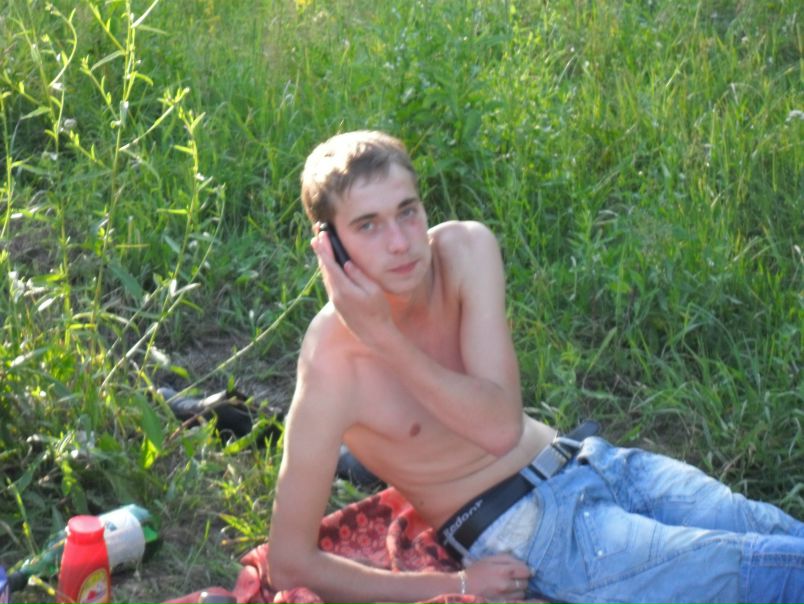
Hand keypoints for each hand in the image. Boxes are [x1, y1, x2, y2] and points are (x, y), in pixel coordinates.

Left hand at [311, 230, 392, 348]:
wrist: (375, 334)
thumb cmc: (378, 311)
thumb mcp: (373, 291)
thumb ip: (359, 275)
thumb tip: (347, 263)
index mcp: (344, 289)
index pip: (330, 264)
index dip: (325, 249)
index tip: (321, 236)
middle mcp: (336, 294)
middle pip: (325, 269)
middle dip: (321, 252)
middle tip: (317, 236)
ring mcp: (335, 300)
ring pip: (326, 276)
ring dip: (323, 261)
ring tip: (320, 247)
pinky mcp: (338, 304)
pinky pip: (330, 283)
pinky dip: (327, 271)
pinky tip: (329, 266)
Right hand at [463, 554, 531, 601]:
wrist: (463, 587)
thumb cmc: (476, 570)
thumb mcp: (490, 559)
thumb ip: (509, 559)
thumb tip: (527, 566)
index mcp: (504, 571)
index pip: (526, 571)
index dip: (524, 570)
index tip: (519, 570)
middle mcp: (506, 585)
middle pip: (525, 583)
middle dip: (521, 579)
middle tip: (512, 577)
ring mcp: (505, 597)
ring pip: (522, 593)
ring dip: (518, 589)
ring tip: (508, 585)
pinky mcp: (503, 603)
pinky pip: (516, 601)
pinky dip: (514, 597)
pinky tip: (506, 593)